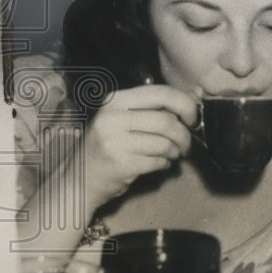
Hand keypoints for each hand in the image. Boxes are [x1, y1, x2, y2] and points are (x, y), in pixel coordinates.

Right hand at [81, 84, 198, 206]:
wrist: (77, 179)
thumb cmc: (105, 146)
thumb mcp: (120, 119)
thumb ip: (149, 109)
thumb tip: (191, 103)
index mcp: (116, 100)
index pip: (161, 93)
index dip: (185, 104)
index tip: (193, 118)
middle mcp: (113, 118)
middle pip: (166, 120)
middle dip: (184, 135)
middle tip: (187, 144)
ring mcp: (115, 141)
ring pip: (165, 143)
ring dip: (176, 151)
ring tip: (172, 154)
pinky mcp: (122, 164)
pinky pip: (158, 161)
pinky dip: (165, 164)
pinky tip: (161, 164)